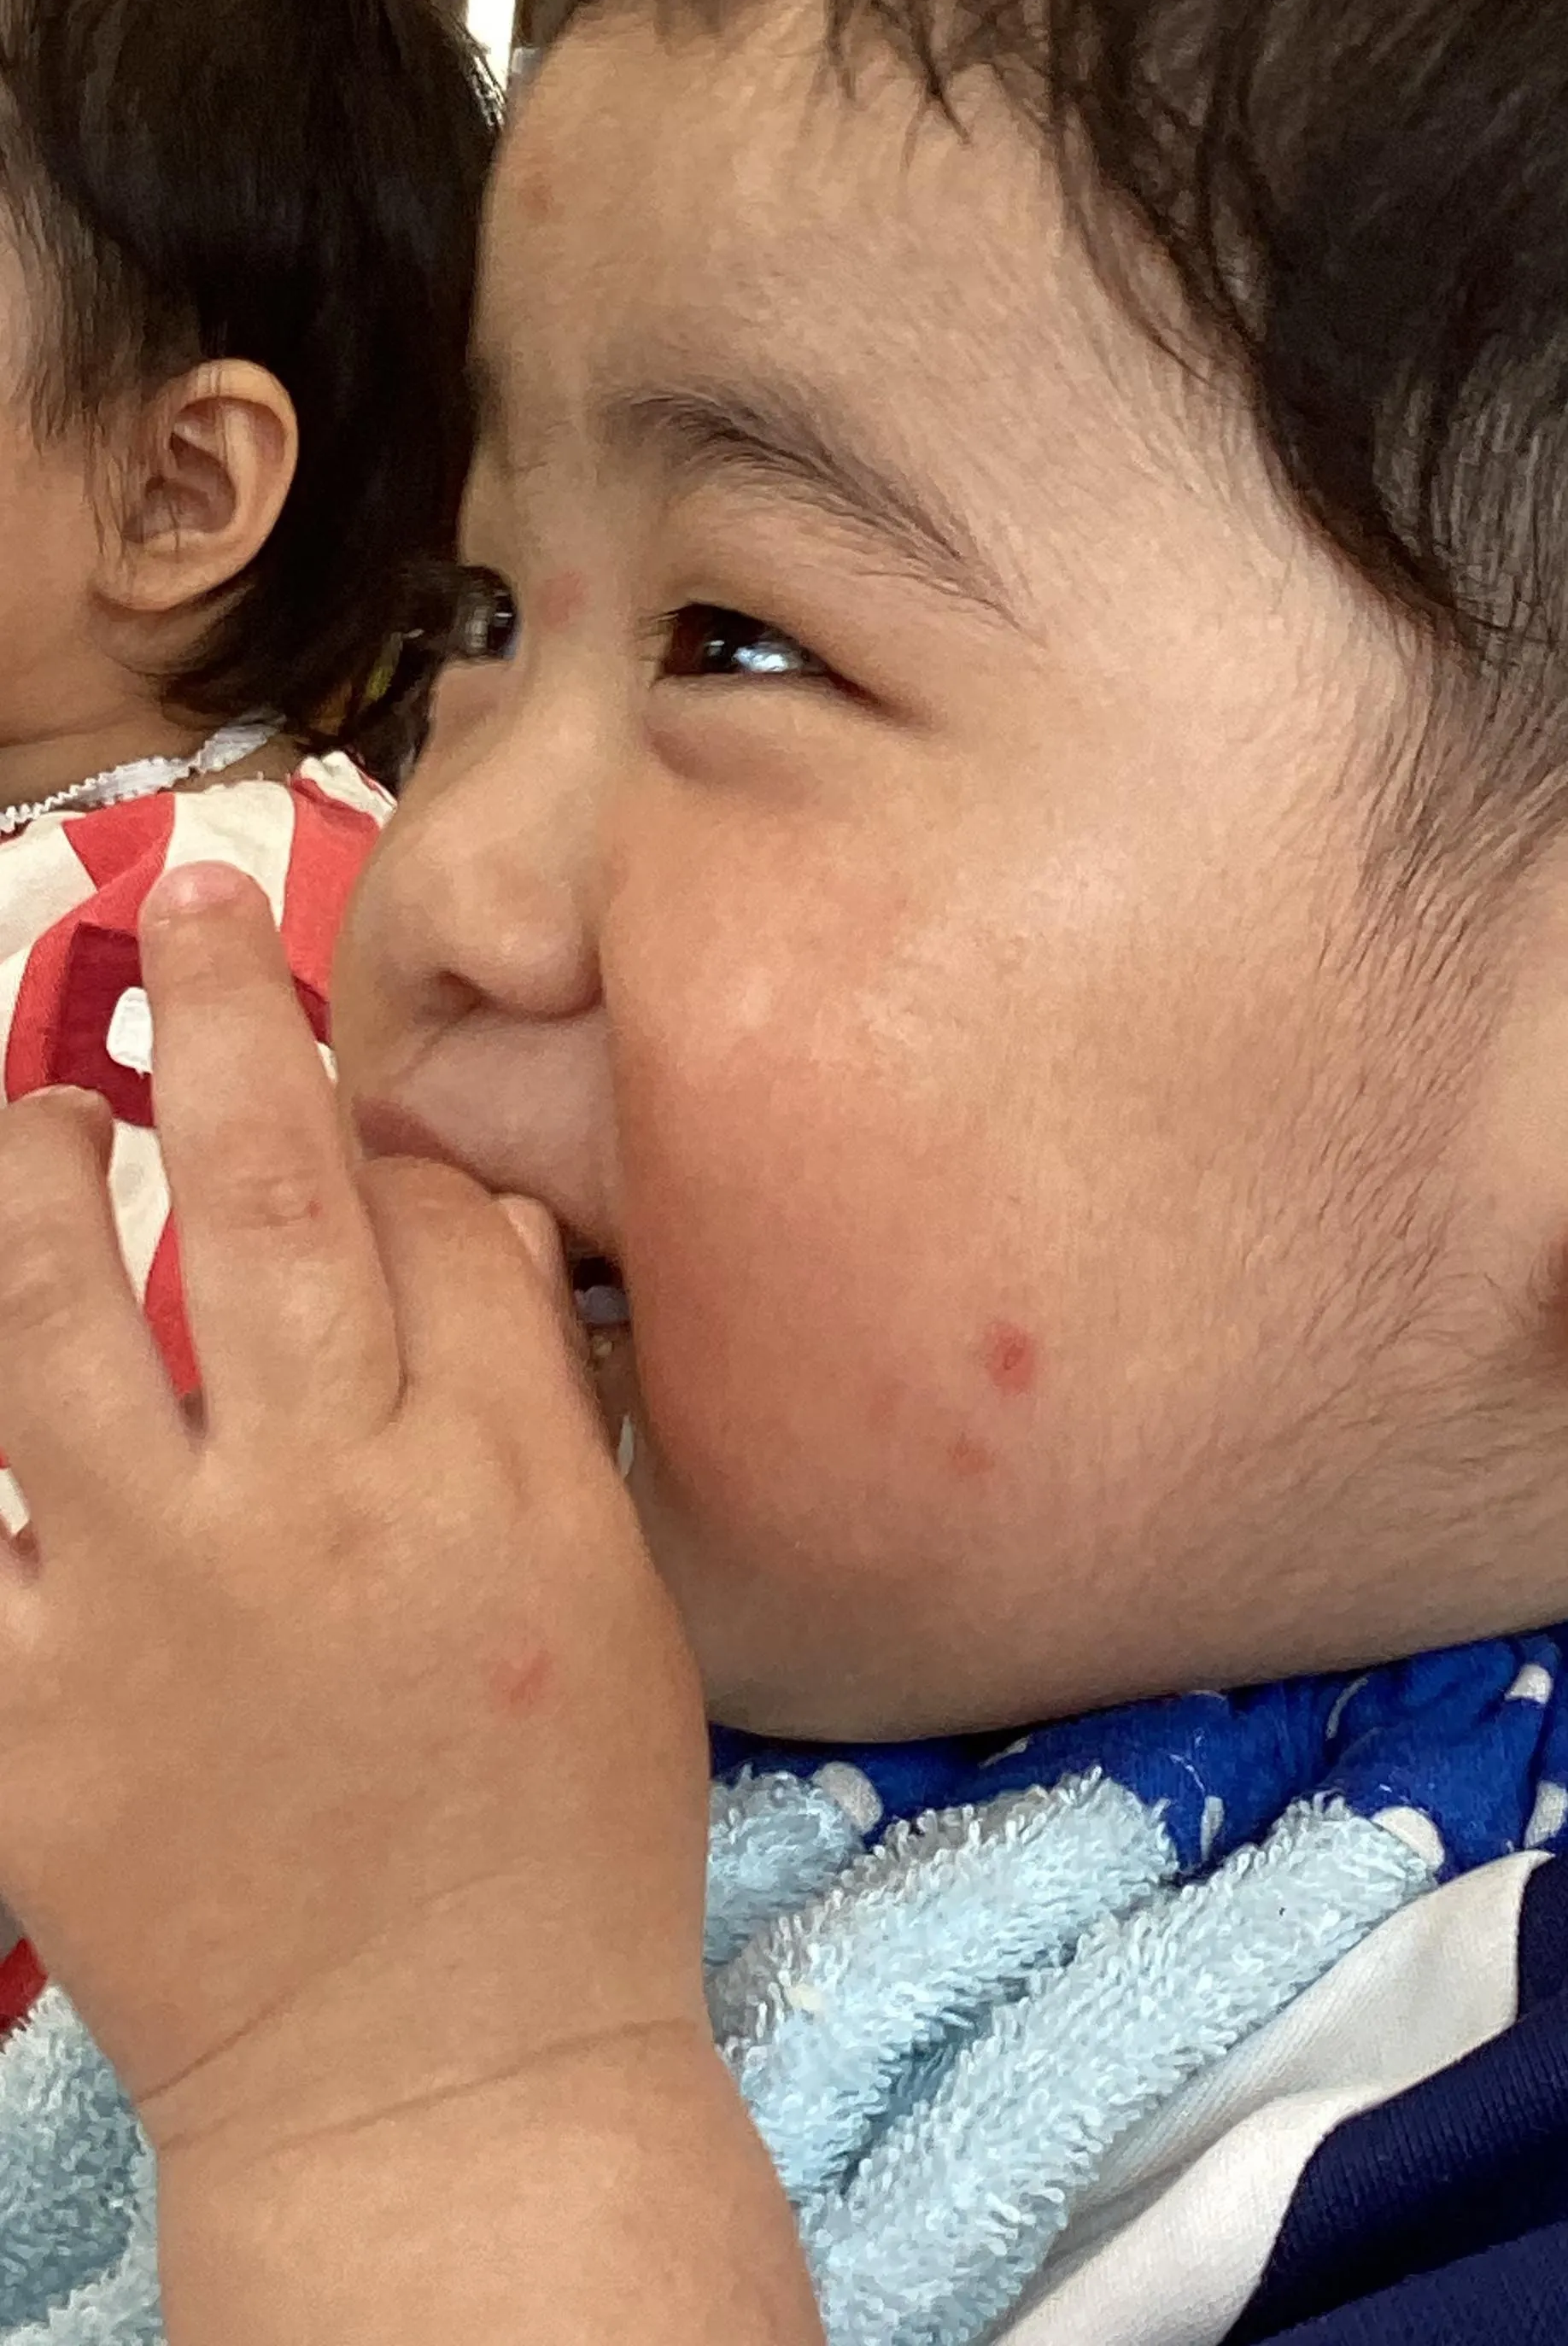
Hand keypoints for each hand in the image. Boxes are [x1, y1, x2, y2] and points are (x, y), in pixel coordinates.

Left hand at [0, 862, 710, 2159]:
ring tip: (34, 1100)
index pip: (428, 1224)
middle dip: (216, 1019)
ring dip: (24, 1173)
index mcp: (489, 1482)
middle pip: (262, 1201)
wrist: (444, 2089)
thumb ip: (539, 1392)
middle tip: (181, 902)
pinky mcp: (26, 1723)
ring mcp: (153, 1611)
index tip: (346, 1088)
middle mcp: (321, 1512)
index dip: (387, 1135)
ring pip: (49, 1320)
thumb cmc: (557, 1842)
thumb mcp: (617, 1597)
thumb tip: (468, 1210)